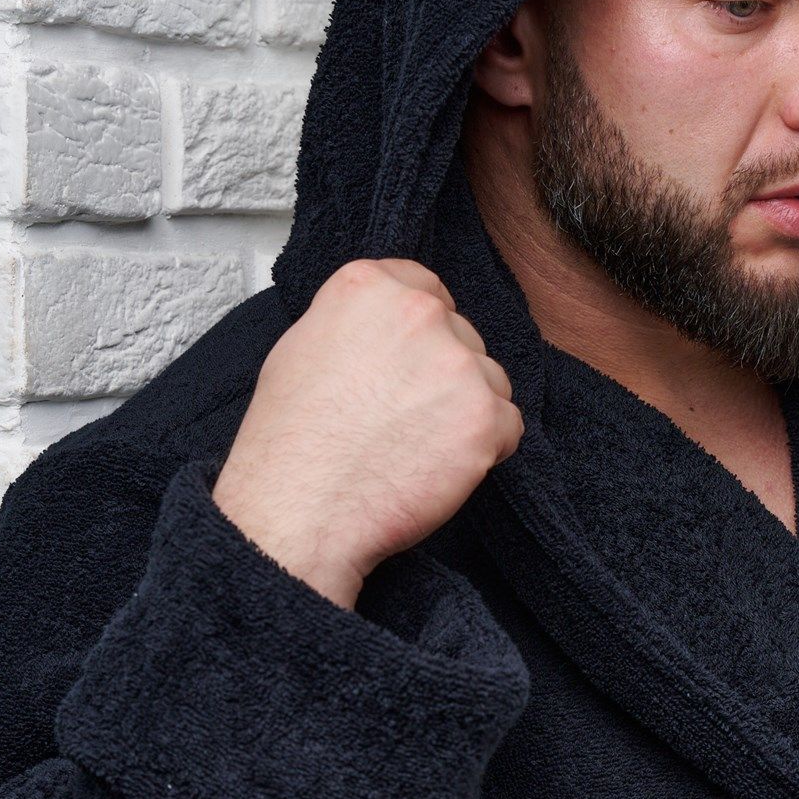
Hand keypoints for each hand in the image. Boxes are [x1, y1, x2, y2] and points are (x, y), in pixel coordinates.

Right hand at [212, 258, 524, 608]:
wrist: (299, 511)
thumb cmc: (291, 442)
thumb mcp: (303, 347)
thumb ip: (360, 322)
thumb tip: (391, 326)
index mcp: (369, 287)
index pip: (427, 291)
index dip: (422, 335)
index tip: (408, 364)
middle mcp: (419, 314)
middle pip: (462, 338)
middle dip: (443, 377)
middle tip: (400, 418)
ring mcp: (457, 365)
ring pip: (490, 381)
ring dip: (467, 412)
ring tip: (415, 447)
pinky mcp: (485, 417)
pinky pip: (508, 427)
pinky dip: (483, 451)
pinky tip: (436, 467)